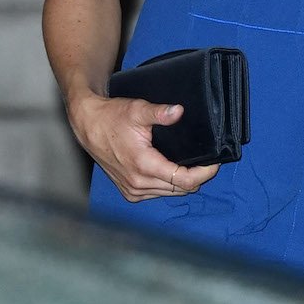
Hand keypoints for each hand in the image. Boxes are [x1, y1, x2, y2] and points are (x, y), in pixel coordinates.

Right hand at [67, 92, 218, 200]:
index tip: (215, 162)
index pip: (183, 180)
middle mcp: (138, 184)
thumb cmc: (112, 117)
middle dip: (198, 177)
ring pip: (169, 193)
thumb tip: (179, 111)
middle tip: (208, 161)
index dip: (203, 173)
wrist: (89, 126)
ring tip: (196, 165)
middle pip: (179, 189)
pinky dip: (169, 186)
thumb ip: (160, 112)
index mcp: (143, 166)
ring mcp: (132, 190)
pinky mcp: (129, 191)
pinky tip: (175, 171)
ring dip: (184, 183)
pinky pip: (157, 193)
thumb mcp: (137, 110)